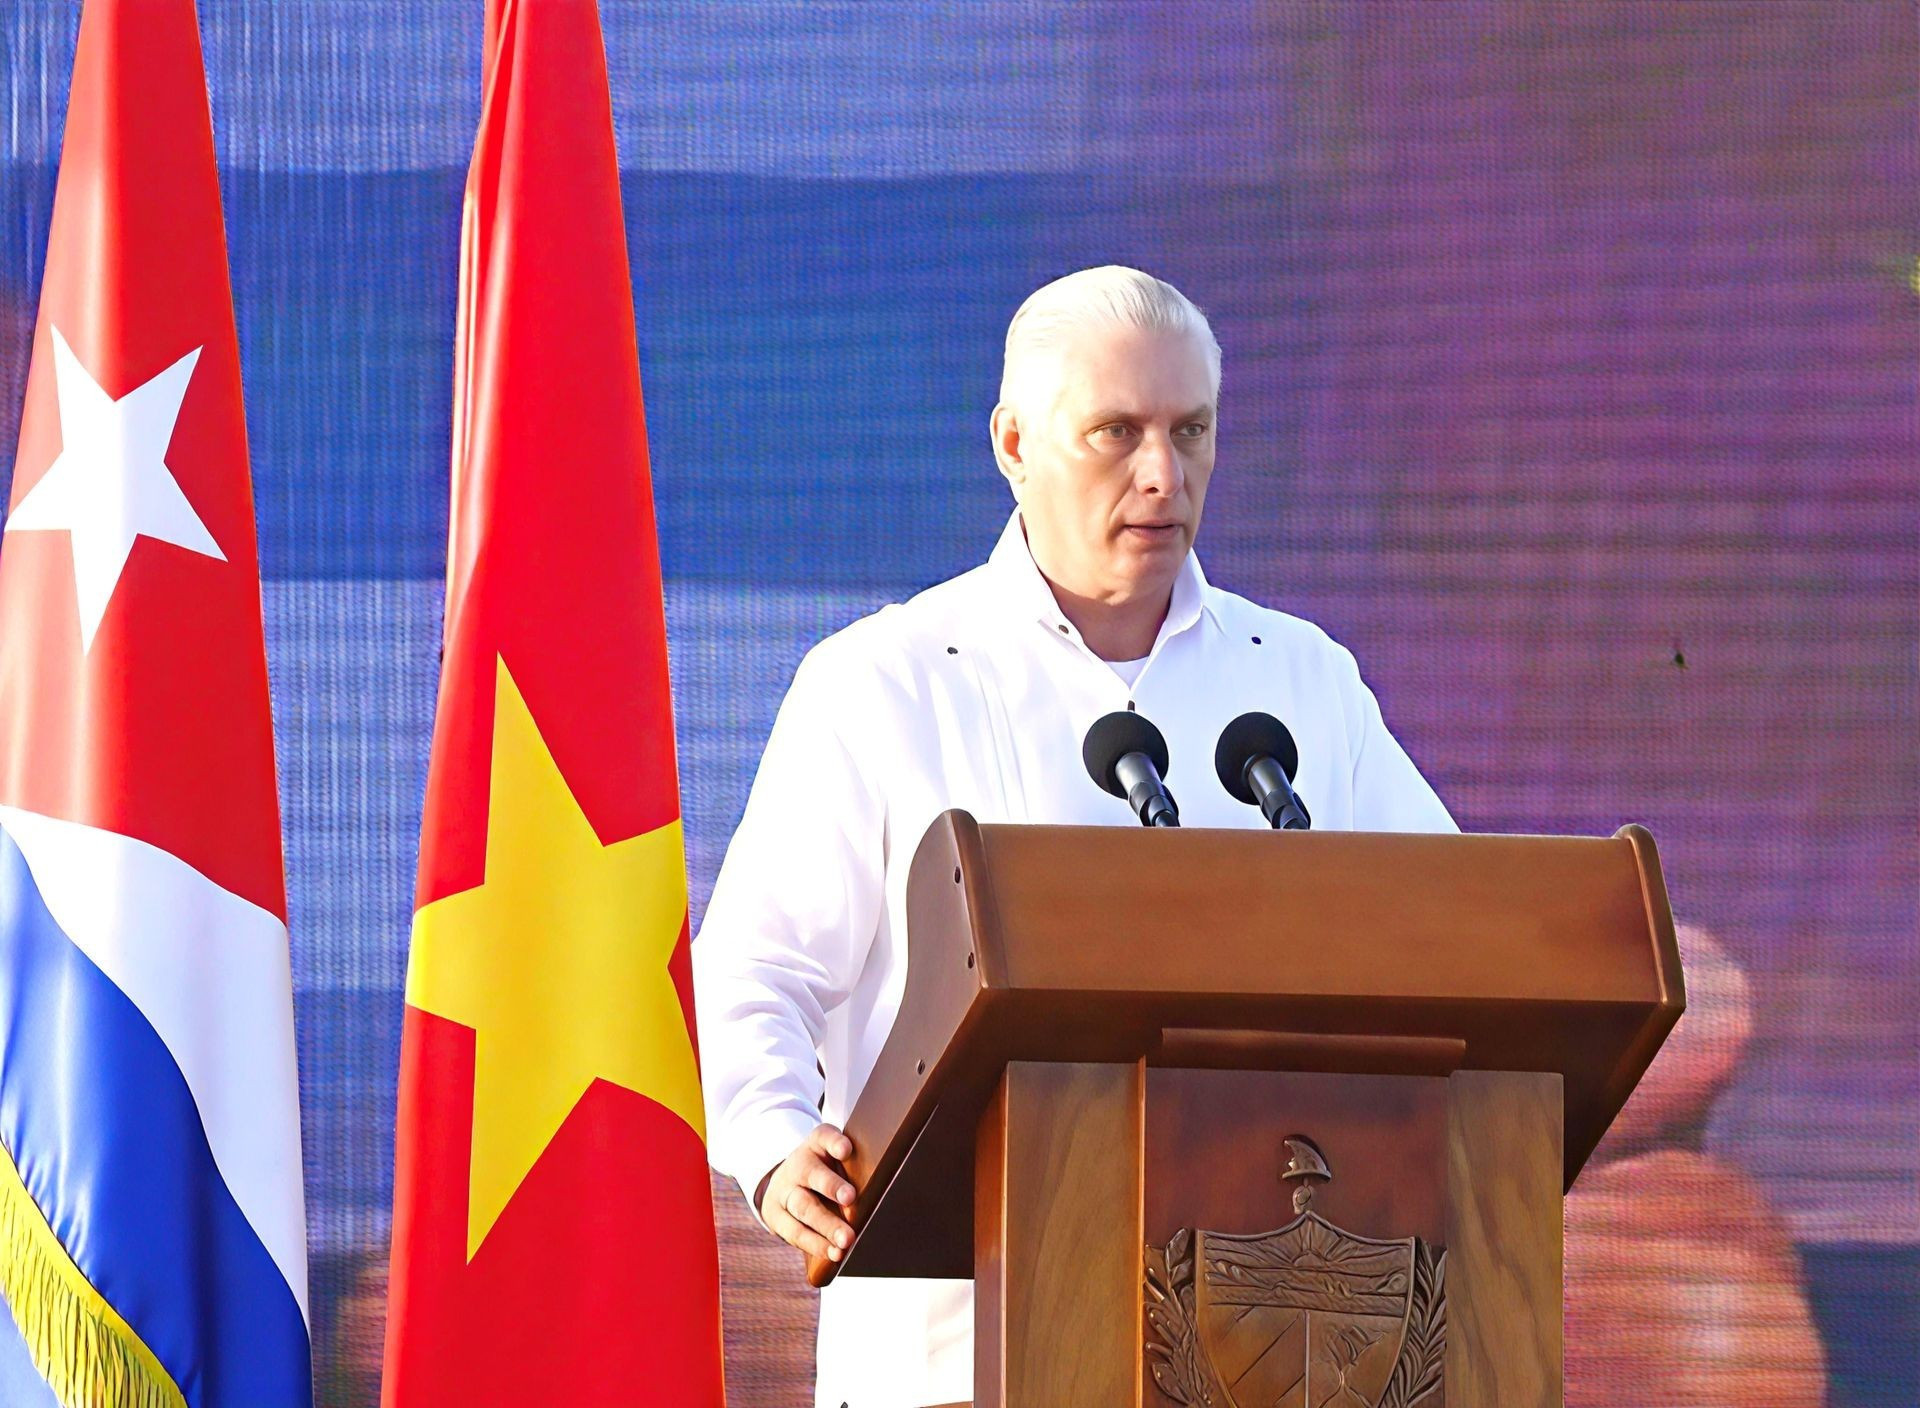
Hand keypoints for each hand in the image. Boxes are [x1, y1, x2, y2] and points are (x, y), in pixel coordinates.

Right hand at [757, 1123, 857, 1262]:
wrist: (784, 1184)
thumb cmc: (825, 1172)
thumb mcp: (835, 1160)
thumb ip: (855, 1166)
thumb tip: (883, 1186)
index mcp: (816, 1144)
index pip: (824, 1136)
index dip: (835, 1142)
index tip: (846, 1149)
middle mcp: (798, 1165)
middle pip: (812, 1174)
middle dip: (831, 1187)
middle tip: (850, 1198)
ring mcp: (784, 1191)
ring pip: (804, 1207)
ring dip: (826, 1225)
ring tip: (846, 1240)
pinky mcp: (776, 1216)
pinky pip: (795, 1232)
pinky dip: (816, 1244)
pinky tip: (834, 1253)